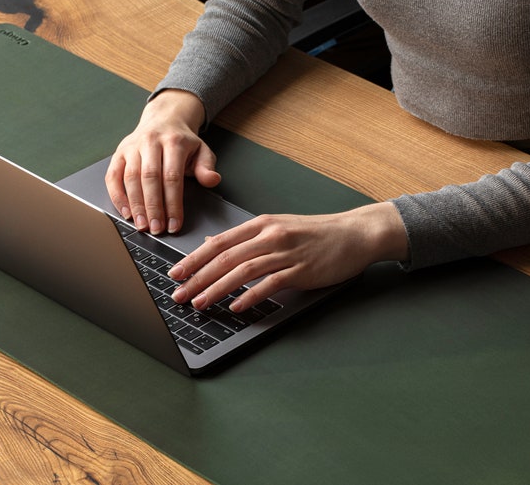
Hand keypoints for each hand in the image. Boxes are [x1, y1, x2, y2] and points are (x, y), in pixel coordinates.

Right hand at [105, 89, 221, 233]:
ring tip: (142, 225)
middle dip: (153, 207)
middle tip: (156, 228)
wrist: (163, 120)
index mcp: (174, 142)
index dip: (173, 203)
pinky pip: (113, 176)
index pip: (172, 177)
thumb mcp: (202, 150)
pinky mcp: (119, 153)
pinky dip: (117, 196)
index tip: (174, 224)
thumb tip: (212, 180)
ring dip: (136, 205)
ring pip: (130, 178)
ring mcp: (132, 147)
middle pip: (150, 178)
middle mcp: (151, 142)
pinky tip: (126, 212)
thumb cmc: (182, 141)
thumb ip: (206, 167)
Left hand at [169, 203, 408, 311]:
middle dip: (198, 278)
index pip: (219, 242)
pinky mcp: (301, 270)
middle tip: (179, 294)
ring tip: (200, 303)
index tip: (175, 273)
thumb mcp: (276, 227)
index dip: (194, 259)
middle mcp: (270, 235)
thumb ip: (245, 238)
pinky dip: (251, 296)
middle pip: (225, 258)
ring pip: (243, 271)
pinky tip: (237, 306)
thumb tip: (213, 244)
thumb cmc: (315, 233)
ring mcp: (286, 252)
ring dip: (217, 288)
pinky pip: (271, 284)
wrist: (354, 233)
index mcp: (260, 224)